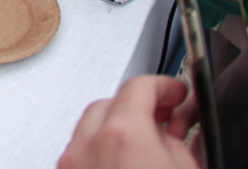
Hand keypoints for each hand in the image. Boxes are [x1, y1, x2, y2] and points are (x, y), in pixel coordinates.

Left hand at [57, 76, 197, 168]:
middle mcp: (87, 148)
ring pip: (89, 129)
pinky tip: (126, 164)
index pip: (138, 86)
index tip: (175, 93)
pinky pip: (81, 154)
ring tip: (147, 148)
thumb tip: (168, 126)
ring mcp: (72, 166)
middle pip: (109, 105)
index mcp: (122, 137)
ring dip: (117, 131)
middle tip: (165, 120)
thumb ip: (175, 138)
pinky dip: (102, 152)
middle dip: (137, 109)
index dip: (164, 86)